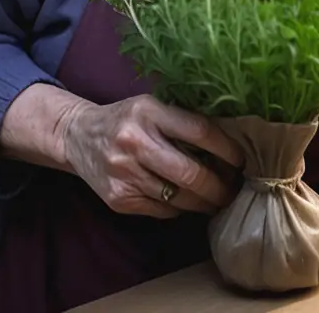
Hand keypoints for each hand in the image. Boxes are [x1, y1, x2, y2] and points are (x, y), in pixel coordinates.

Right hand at [59, 95, 242, 218]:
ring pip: (179, 198)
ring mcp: (124, 172)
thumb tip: (229, 144)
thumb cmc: (127, 119)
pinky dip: (179, 208)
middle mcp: (134, 141)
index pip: (199, 132)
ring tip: (216, 199)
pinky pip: (162, 211)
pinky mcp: (118, 198)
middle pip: (191, 173)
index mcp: (148, 111)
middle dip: (220, 187)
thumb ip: (182, 121)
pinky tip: (185, 201)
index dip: (227, 149)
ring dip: (204, 203)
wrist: (78, 135)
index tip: (241, 160)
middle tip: (233, 190)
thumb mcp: (151, 106)